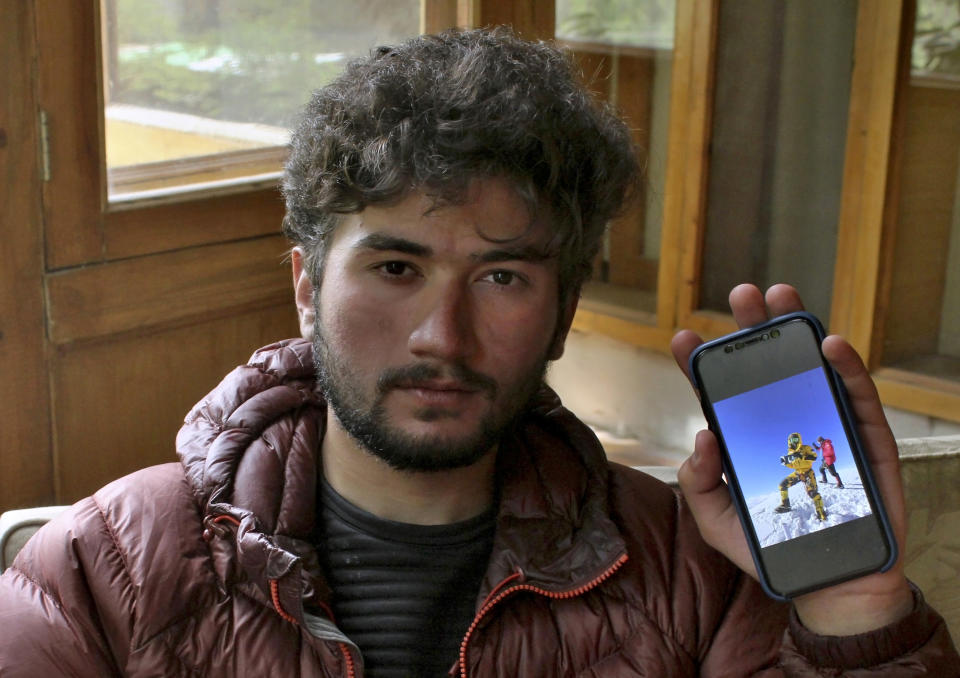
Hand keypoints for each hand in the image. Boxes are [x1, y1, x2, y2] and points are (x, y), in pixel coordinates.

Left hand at [670, 283, 913, 635]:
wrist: (830, 581)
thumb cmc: (770, 547)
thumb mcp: (718, 520)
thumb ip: (699, 482)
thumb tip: (704, 435)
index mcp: (747, 438)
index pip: (721, 394)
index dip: (703, 365)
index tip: (683, 338)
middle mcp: (785, 422)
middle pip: (767, 368)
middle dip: (754, 329)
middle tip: (742, 295)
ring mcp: (826, 425)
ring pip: (812, 370)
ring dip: (798, 330)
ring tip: (782, 298)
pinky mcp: (864, 439)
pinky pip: (858, 397)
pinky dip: (847, 368)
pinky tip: (829, 344)